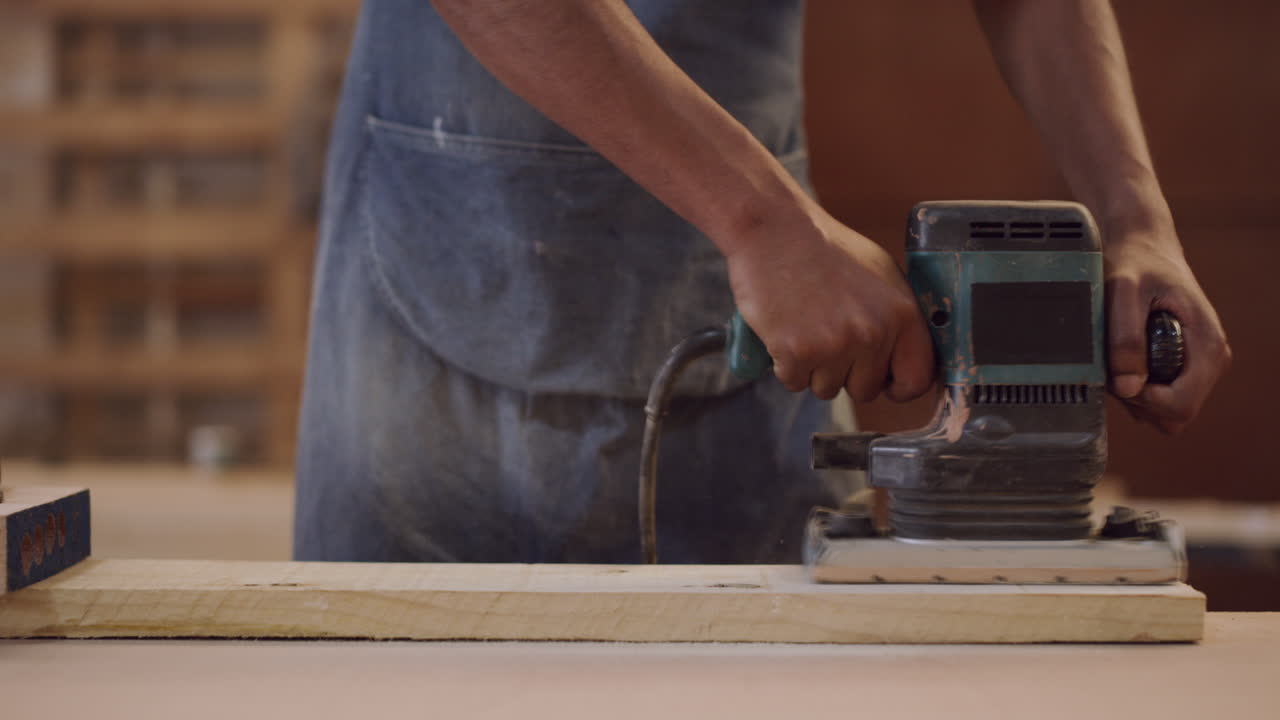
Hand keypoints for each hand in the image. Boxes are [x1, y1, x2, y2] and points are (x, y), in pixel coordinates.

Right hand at [724, 208, 933, 402]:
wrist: (773, 230)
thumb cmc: (823, 248)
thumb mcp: (879, 274)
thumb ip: (896, 317)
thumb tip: (903, 357)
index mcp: (901, 313)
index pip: (917, 377)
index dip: (899, 387)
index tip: (885, 383)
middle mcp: (873, 332)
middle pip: (865, 390)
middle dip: (846, 373)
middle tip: (827, 338)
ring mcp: (834, 345)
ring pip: (827, 389)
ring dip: (813, 369)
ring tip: (804, 327)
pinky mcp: (796, 353)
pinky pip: (794, 382)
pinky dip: (785, 365)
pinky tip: (783, 331)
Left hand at [1105, 219, 1230, 433]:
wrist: (1143, 246)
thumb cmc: (1136, 263)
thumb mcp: (1123, 292)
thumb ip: (1125, 338)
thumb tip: (1128, 387)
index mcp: (1207, 345)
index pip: (1182, 405)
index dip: (1146, 402)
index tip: (1121, 378)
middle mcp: (1209, 361)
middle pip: (1175, 415)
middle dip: (1139, 401)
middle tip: (1116, 366)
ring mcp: (1196, 366)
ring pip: (1165, 411)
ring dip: (1135, 396)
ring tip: (1119, 357)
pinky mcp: (1181, 366)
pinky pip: (1158, 399)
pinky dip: (1136, 389)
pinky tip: (1123, 359)